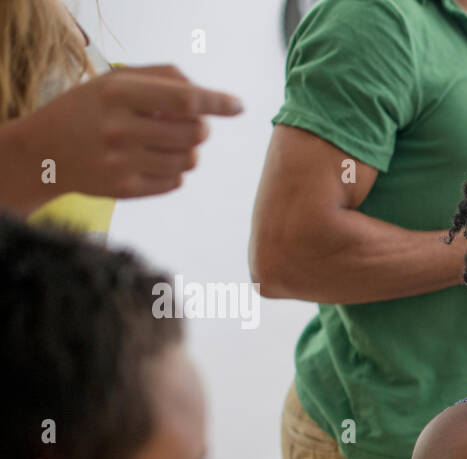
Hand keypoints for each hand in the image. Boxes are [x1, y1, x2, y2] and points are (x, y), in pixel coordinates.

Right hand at [30, 65, 241, 199]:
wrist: (45, 150)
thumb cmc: (92, 109)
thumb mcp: (116, 81)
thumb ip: (164, 78)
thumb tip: (210, 96)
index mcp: (118, 93)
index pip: (185, 99)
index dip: (218, 102)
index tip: (239, 106)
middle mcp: (119, 128)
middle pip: (196, 132)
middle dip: (200, 128)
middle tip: (183, 125)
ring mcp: (121, 162)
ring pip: (191, 160)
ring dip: (187, 150)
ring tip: (160, 142)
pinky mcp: (125, 189)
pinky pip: (176, 181)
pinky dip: (172, 170)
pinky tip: (148, 161)